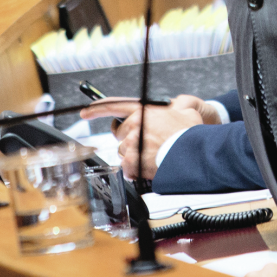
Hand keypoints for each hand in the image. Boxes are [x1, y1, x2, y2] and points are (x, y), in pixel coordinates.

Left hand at [81, 94, 210, 180]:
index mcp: (144, 109)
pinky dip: (135, 171)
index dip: (96, 108)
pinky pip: (127, 168)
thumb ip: (176, 108)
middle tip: (144, 145)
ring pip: (123, 152)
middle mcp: (134, 124)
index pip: (113, 105)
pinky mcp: (132, 160)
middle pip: (119, 134)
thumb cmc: (190, 135)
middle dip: (128, 140)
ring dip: (134, 156)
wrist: (192, 155)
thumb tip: (177, 109)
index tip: (85, 112)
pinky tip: (148, 168)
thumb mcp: (187, 112)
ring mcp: (131, 143)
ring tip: (152, 158)